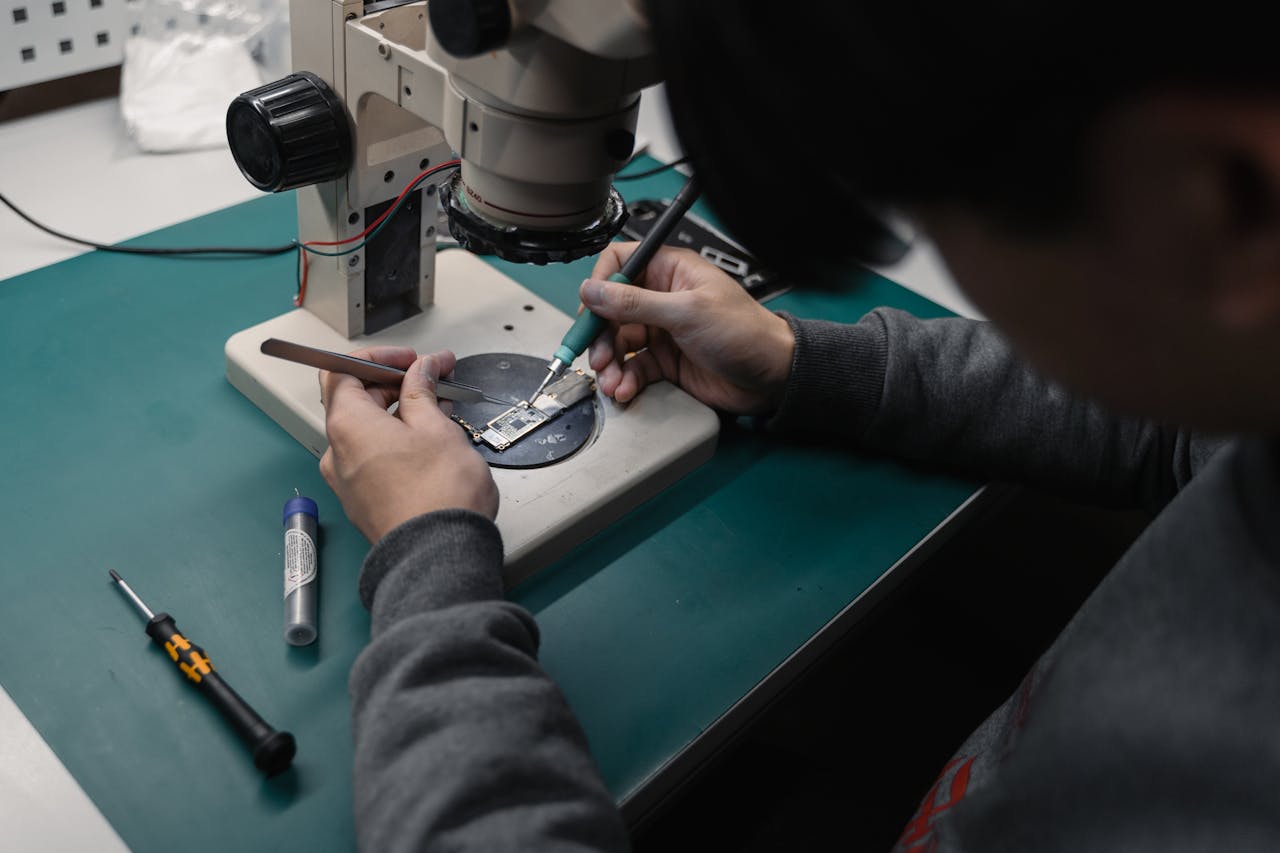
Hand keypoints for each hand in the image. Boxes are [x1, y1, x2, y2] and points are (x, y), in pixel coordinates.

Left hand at [319, 346, 497, 543]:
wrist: (439, 554)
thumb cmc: (437, 497)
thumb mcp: (437, 427)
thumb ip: (423, 391)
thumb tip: (422, 371)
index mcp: (347, 425)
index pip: (342, 371)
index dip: (379, 358)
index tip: (410, 359)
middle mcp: (338, 453)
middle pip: (356, 401)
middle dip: (397, 385)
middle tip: (435, 379)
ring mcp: (348, 481)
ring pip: (368, 432)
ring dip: (401, 415)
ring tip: (440, 412)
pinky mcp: (364, 501)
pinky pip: (374, 459)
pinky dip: (397, 442)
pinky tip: (430, 443)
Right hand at [582, 244, 794, 413]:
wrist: (772, 377)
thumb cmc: (745, 333)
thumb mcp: (687, 312)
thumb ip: (635, 303)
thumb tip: (593, 290)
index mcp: (671, 271)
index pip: (620, 263)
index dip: (601, 284)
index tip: (592, 309)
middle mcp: (662, 298)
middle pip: (612, 309)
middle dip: (600, 335)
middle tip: (598, 357)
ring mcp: (663, 331)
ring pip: (619, 343)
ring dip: (611, 363)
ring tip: (612, 381)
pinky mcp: (665, 361)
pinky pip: (633, 367)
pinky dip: (625, 379)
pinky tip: (625, 389)